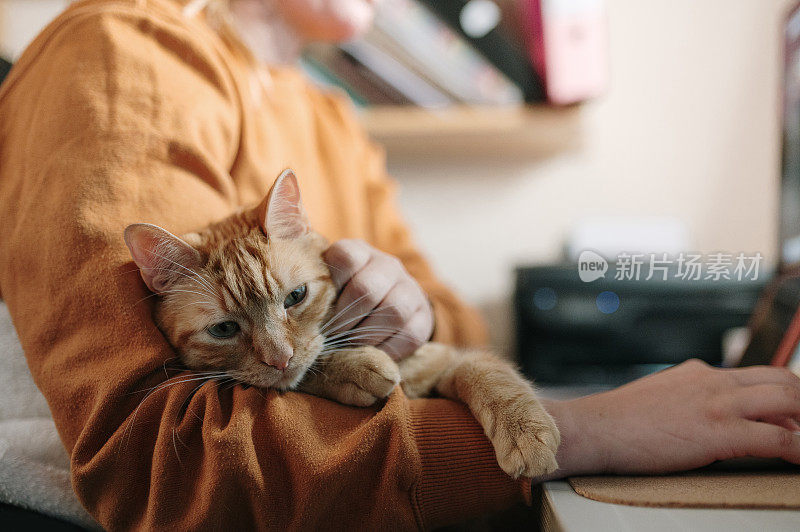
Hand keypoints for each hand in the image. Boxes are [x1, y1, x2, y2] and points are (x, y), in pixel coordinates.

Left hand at [323, 239, 433, 359]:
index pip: (346, 257)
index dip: (332, 283)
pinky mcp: (423, 317)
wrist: (391, 302)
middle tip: (332, 335)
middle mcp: (388, 265)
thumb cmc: (346, 296)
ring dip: (366, 335)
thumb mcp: (330, 284)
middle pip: (368, 288)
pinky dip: (385, 349)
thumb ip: (314, 291)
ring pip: (393, 311)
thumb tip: (291, 316)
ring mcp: (410, 289)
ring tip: (351, 345)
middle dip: (345, 318)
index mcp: (360, 252)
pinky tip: (370, 352)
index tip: (319, 305)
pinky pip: (409, 335)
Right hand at [543, 360, 799, 477]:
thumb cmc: (618, 422)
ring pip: (788, 399)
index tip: (788, 415)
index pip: (755, 376)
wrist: (596, 428)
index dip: (781, 395)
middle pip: (781, 379)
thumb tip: (700, 418)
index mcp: (698, 373)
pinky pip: (779, 439)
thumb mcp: (657, 398)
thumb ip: (685, 400)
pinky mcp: (720, 431)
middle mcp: (713, 381)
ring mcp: (719, 404)